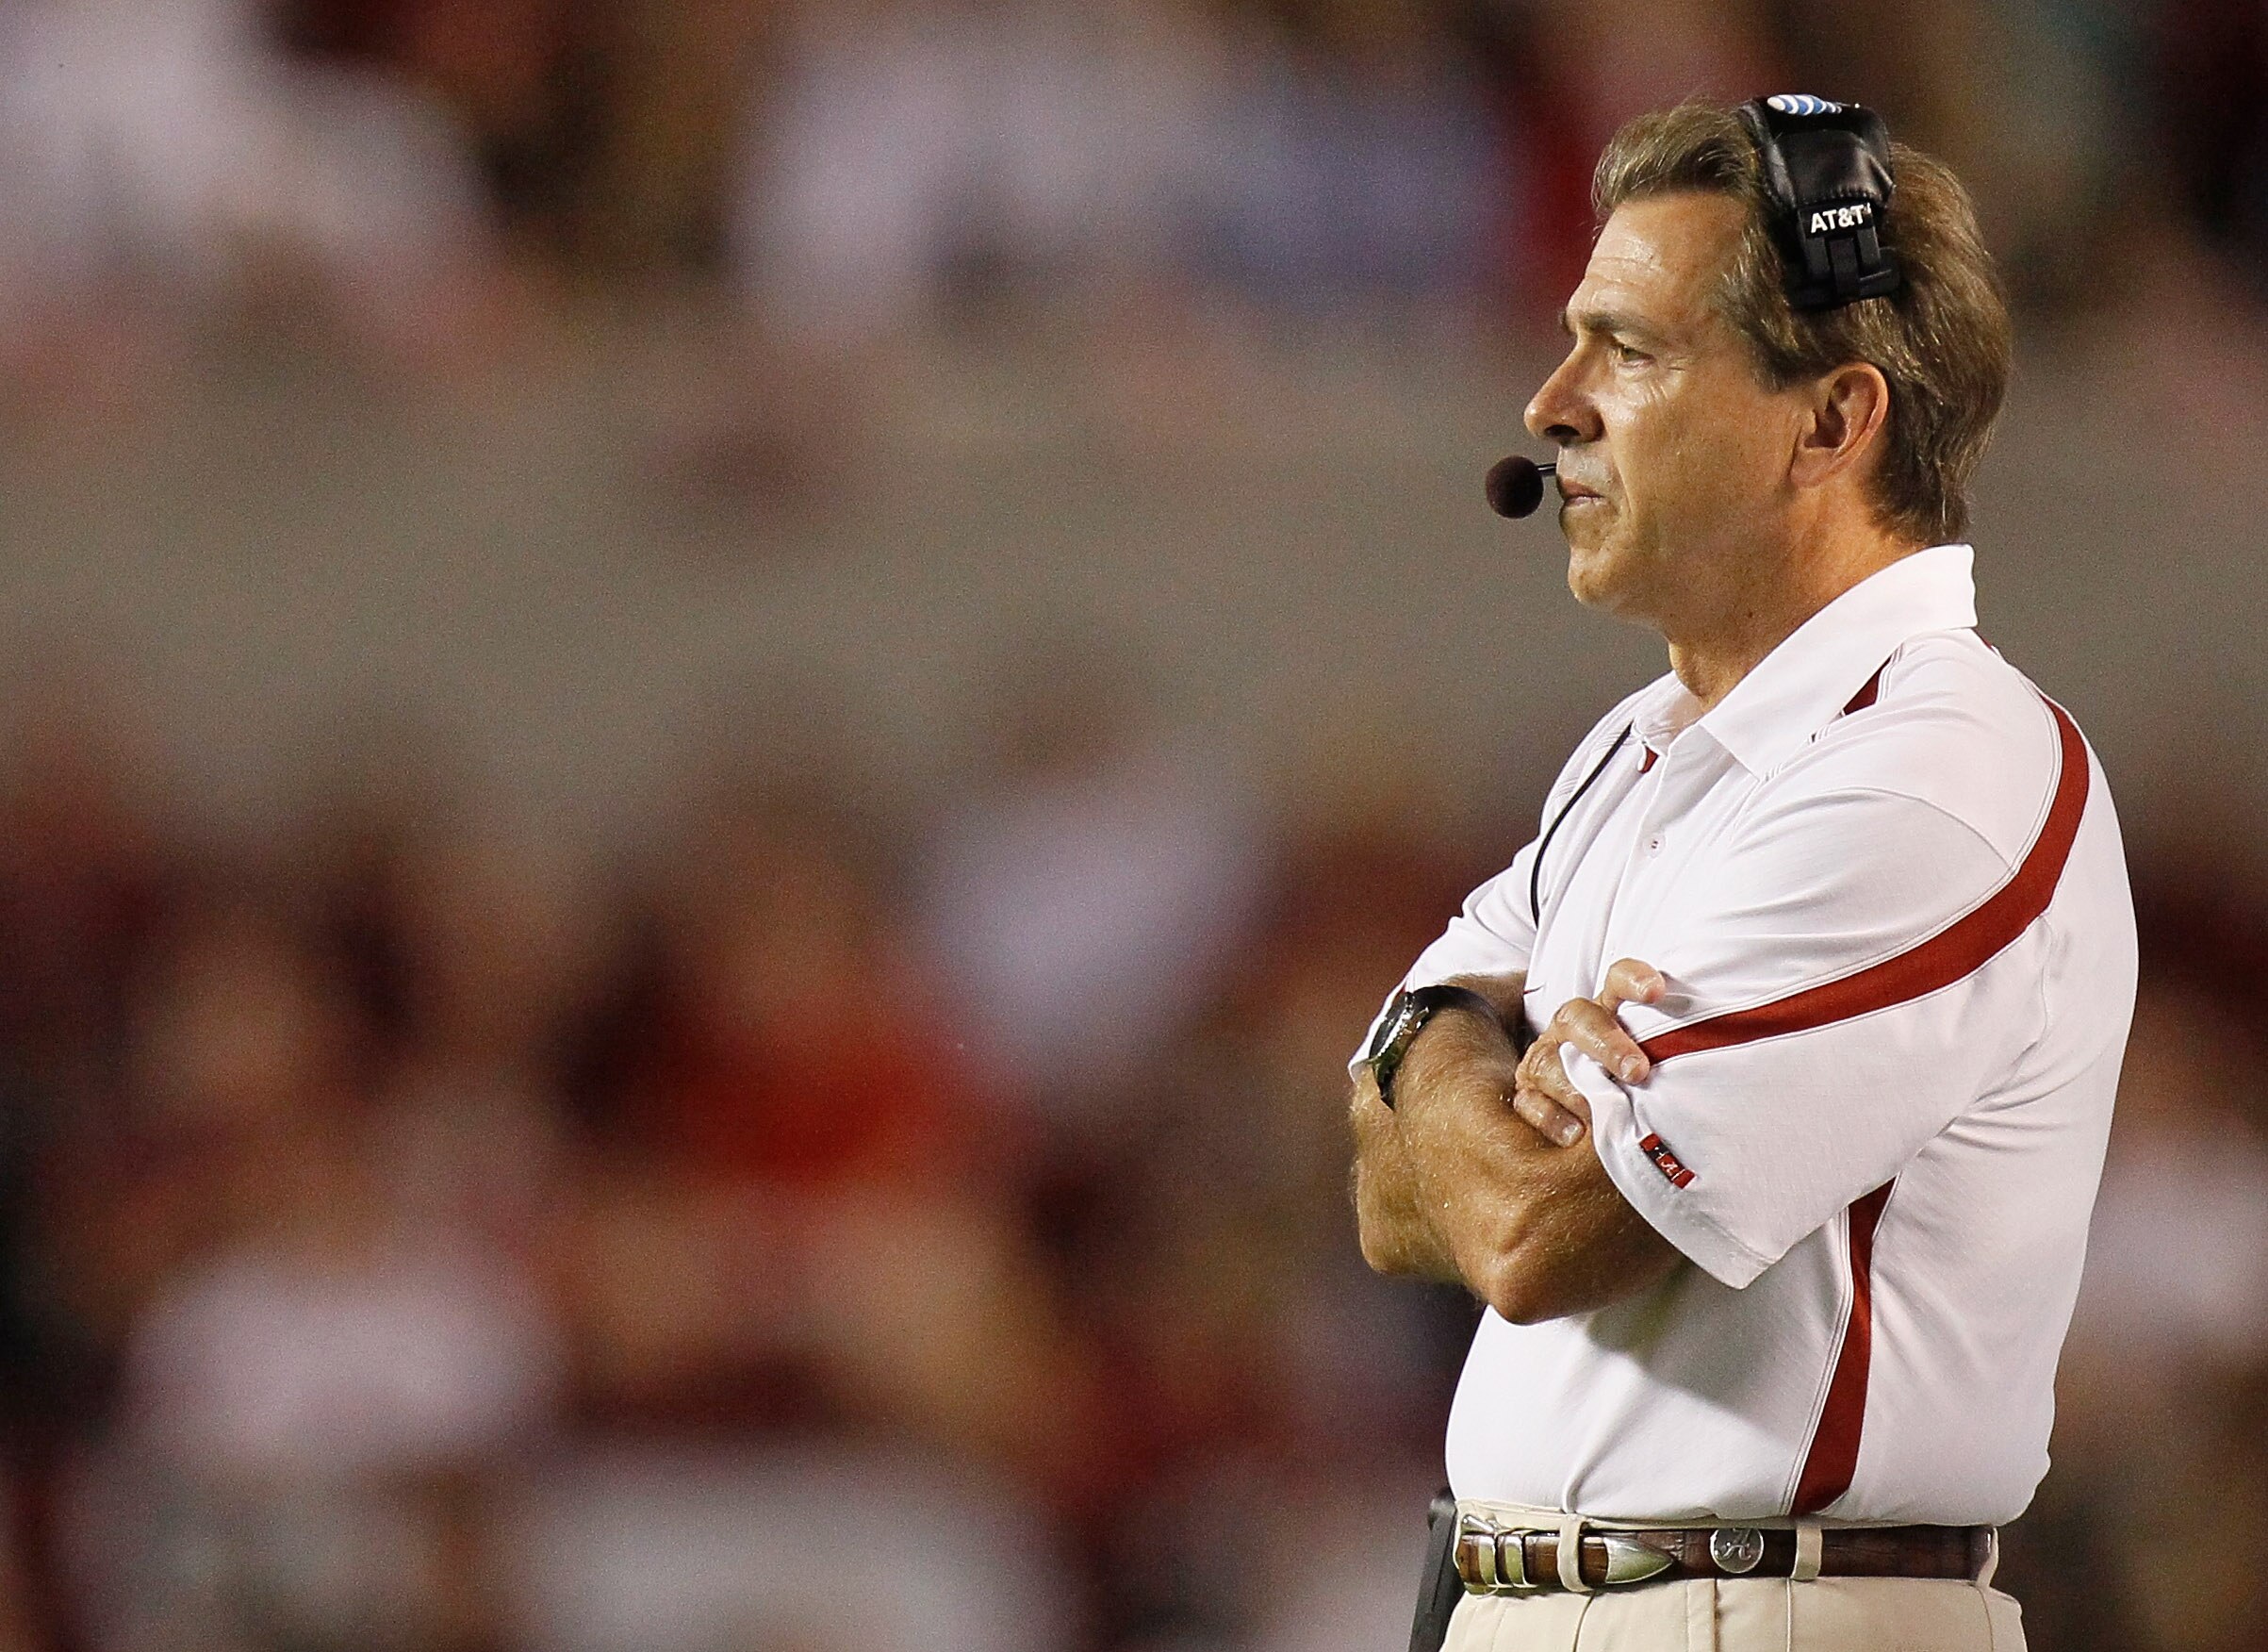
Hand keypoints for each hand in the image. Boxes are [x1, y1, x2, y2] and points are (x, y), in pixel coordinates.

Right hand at [1512, 958, 1664, 1145]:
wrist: (1595, 1108)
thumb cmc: (1637, 1081)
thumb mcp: (1655, 1057)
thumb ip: (1670, 1053)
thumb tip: (1710, 1071)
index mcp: (1608, 1009)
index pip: (1617, 980)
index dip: (1633, 980)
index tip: (1656, 991)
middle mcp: (1573, 1027)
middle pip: (1580, 1019)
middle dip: (1607, 1044)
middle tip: (1636, 1071)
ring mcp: (1546, 1057)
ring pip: (1548, 1060)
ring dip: (1575, 1086)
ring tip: (1601, 1112)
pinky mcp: (1527, 1091)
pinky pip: (1527, 1100)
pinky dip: (1550, 1116)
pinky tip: (1575, 1134)